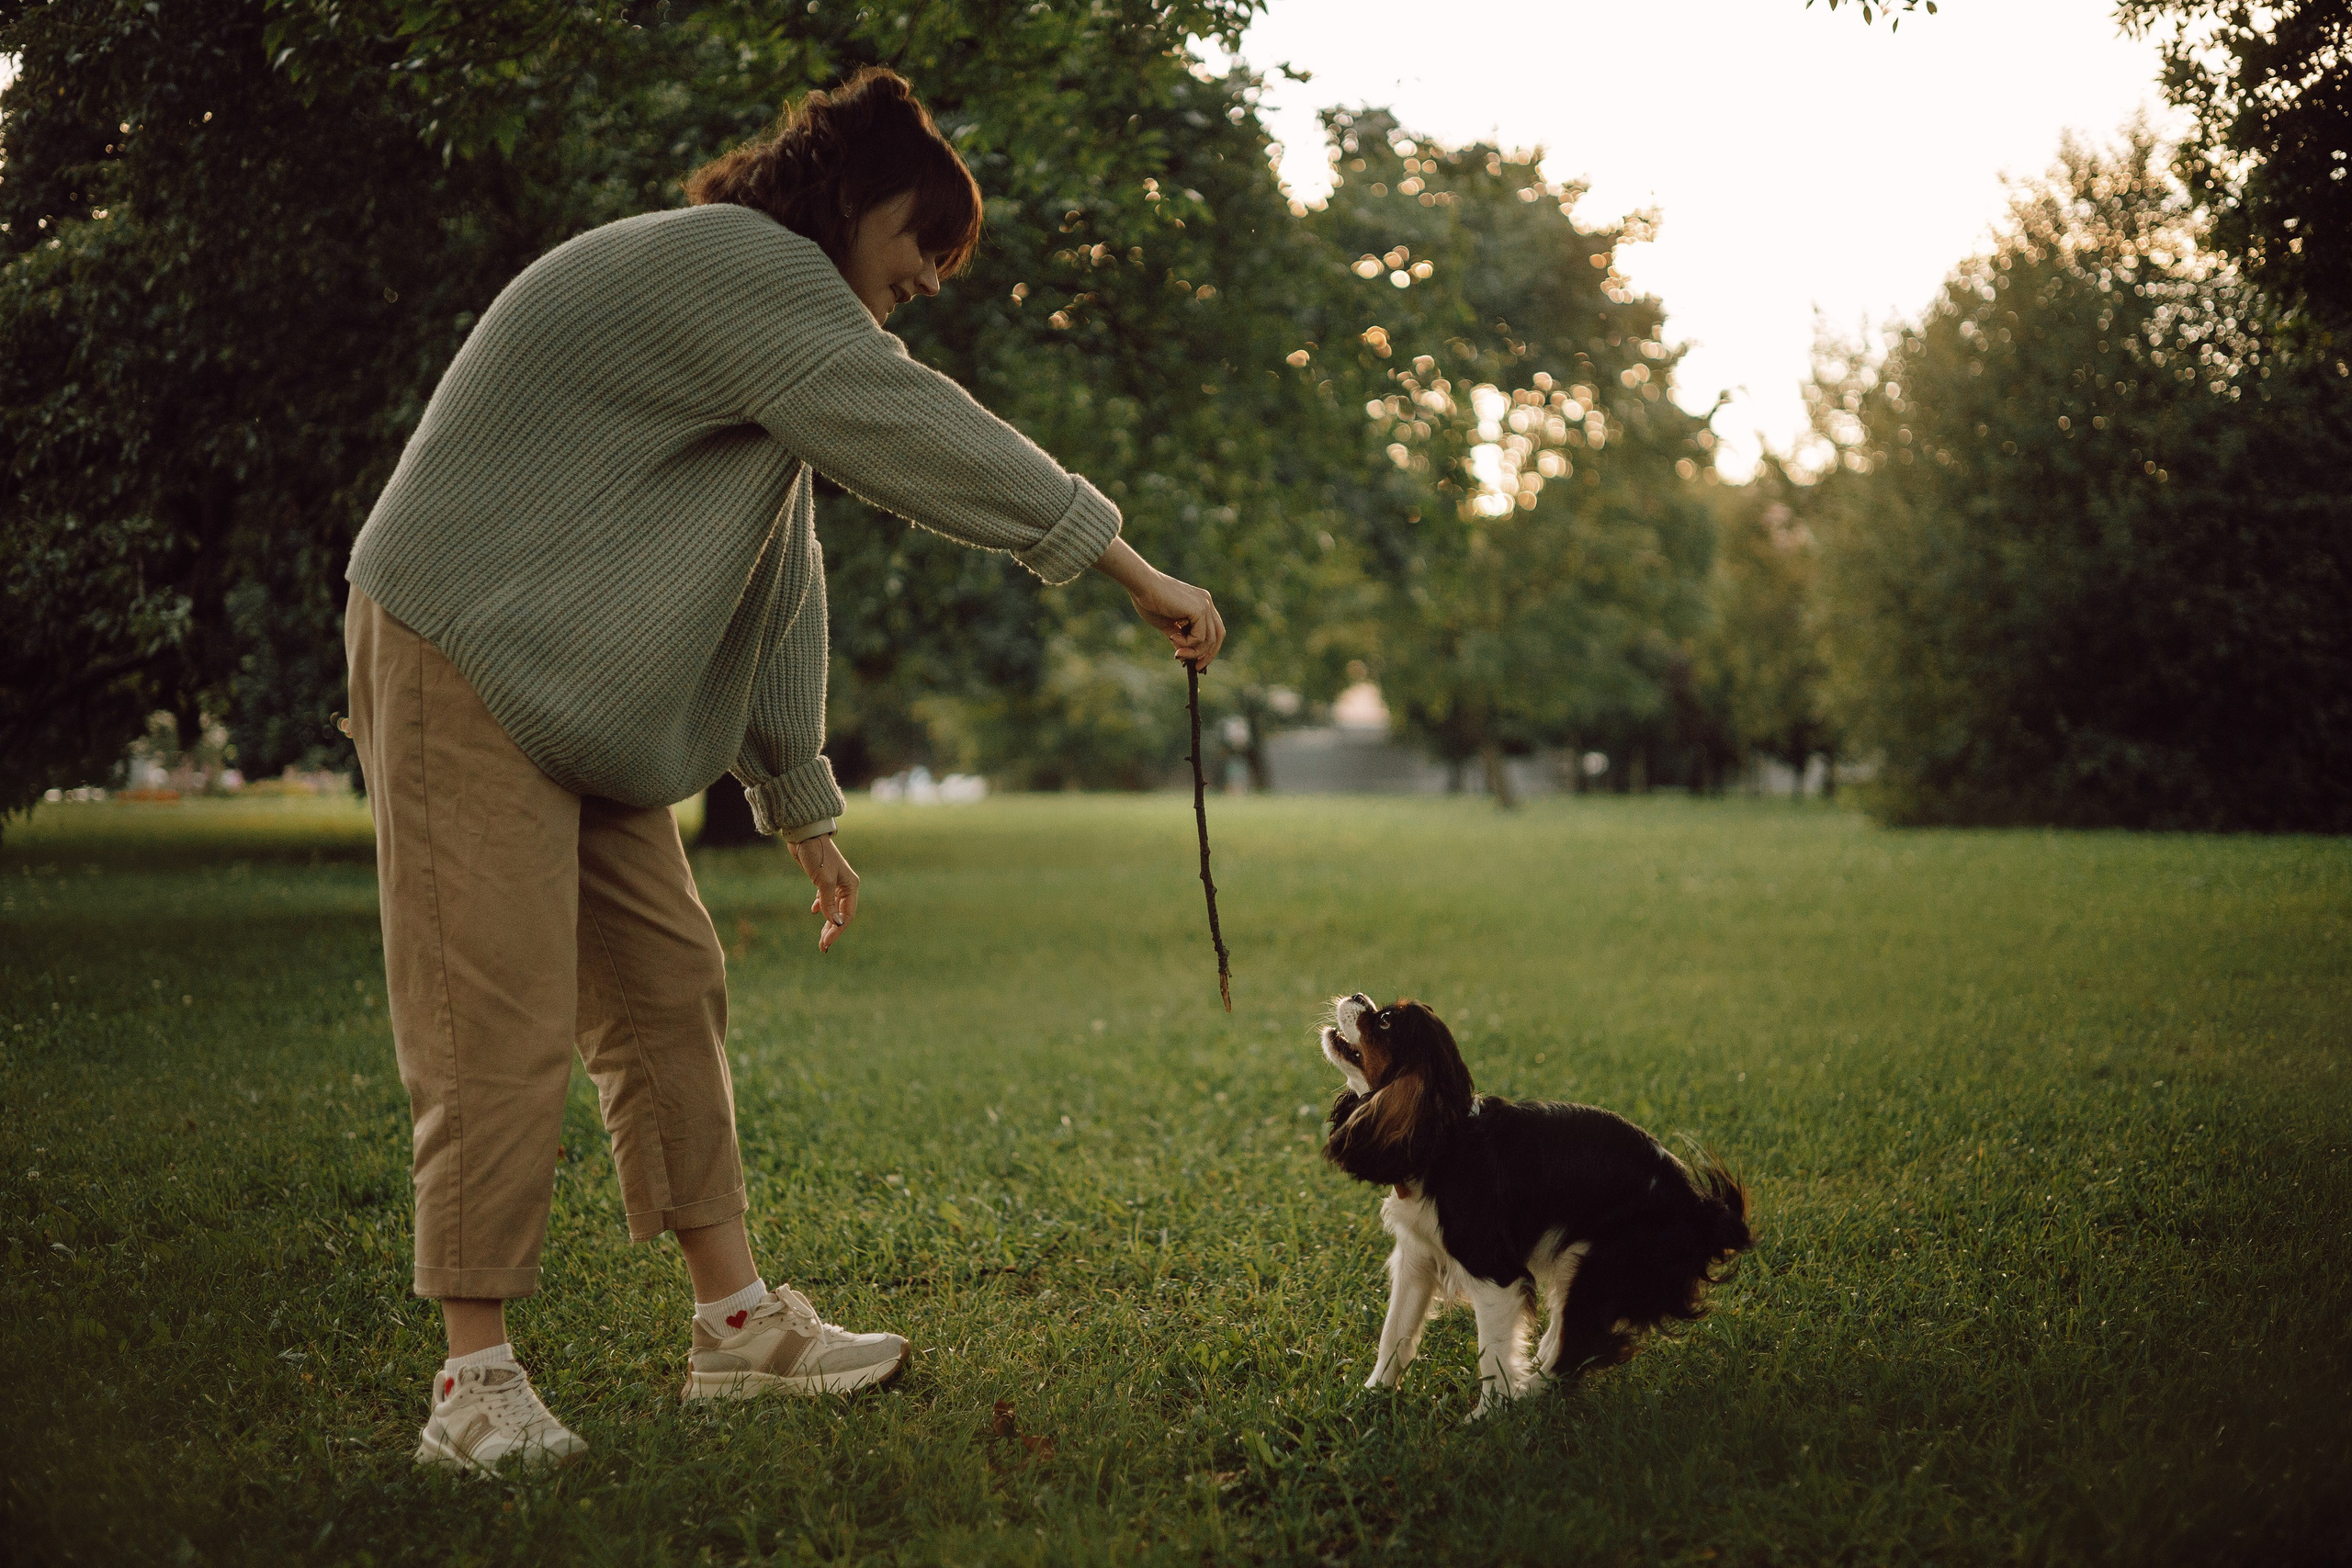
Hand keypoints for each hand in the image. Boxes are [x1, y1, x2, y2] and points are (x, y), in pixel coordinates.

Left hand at [786, 833, 859, 951]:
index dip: (837, 931)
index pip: (847, 915)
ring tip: (821, 937)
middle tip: (822, 946)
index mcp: (851, 886)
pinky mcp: (824, 879)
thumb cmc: (817, 856)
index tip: (825, 943)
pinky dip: (821, 906)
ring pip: (834, 908)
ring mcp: (835, 883)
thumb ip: (829, 903)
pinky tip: (814, 911)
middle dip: (833, 931)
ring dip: (828, 922)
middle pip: (841, 914)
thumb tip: (835, 924)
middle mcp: (846, 885)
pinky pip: (826, 898)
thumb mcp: (823, 882)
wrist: (805, 835)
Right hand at [1092, 537, 1225, 669]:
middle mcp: (1206, 602)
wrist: (1142, 586)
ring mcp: (1205, 604)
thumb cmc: (1149, 602)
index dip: (1208, 649)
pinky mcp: (1199, 609)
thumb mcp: (1167, 625)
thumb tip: (1185, 657)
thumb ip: (1179, 638)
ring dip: (1193, 652)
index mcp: (1201, 603)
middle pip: (1218, 636)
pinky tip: (1173, 638)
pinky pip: (1200, 637)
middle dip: (1208, 655)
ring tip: (1177, 653)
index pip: (1214, 630)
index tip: (1197, 663)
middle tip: (1197, 668)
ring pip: (1209, 639)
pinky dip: (1188, 644)